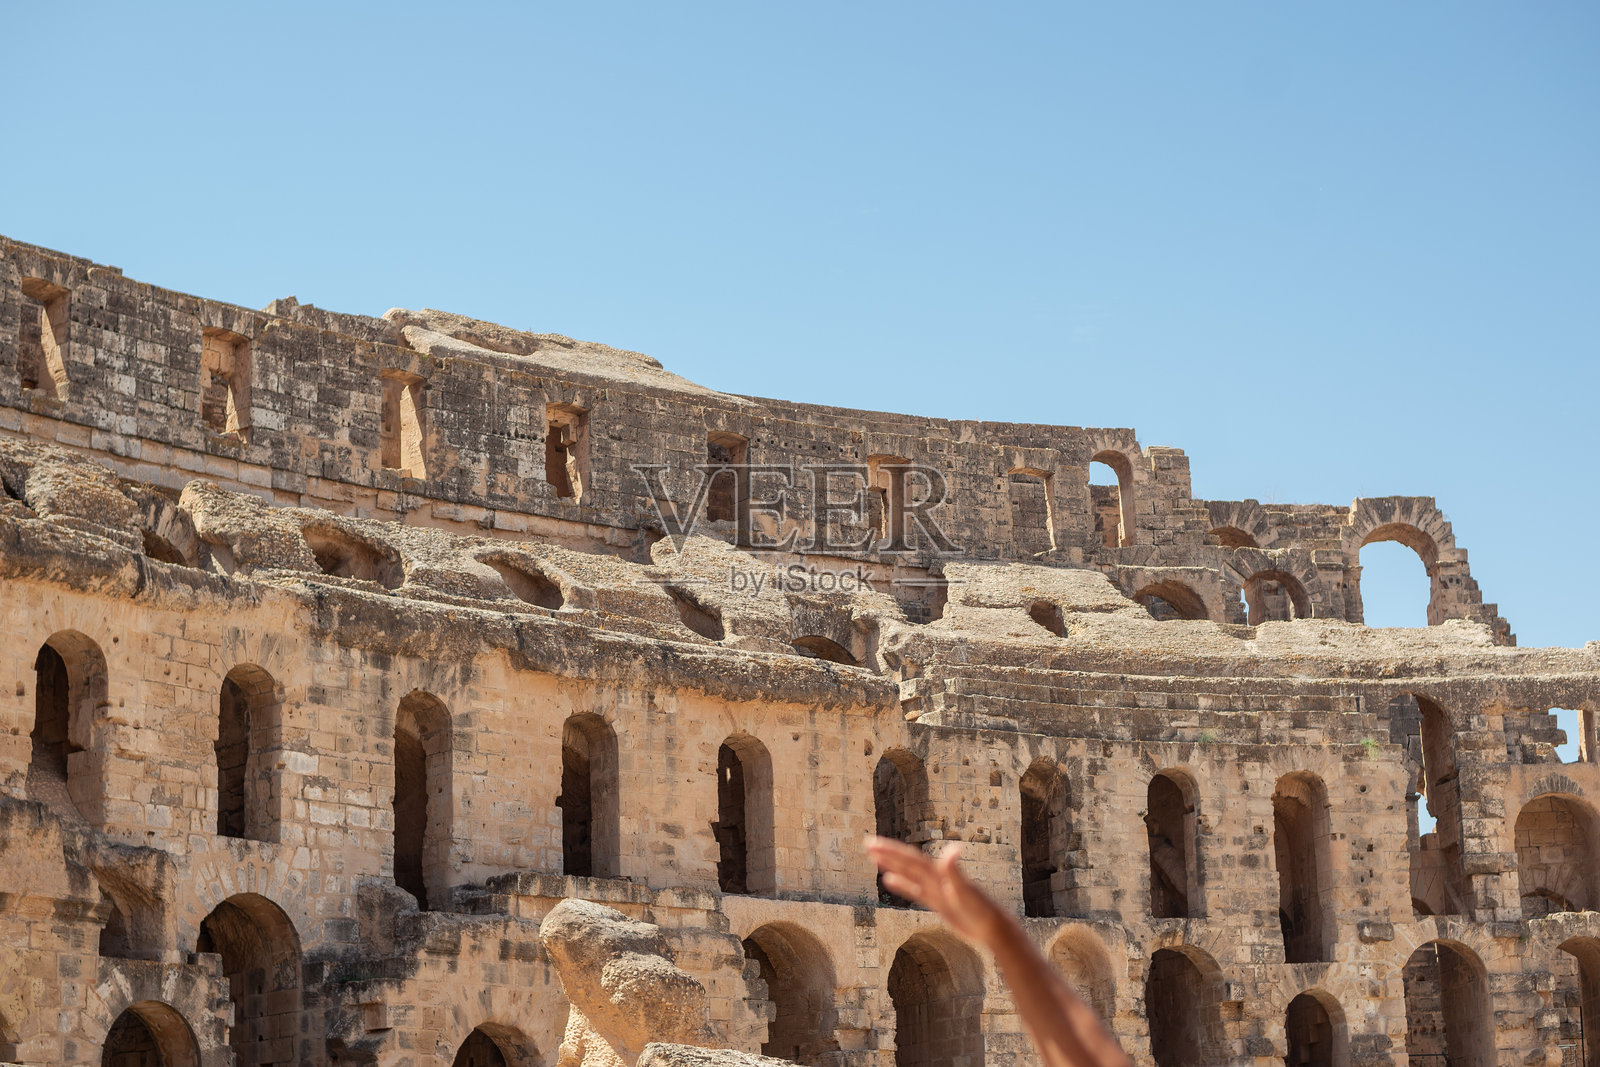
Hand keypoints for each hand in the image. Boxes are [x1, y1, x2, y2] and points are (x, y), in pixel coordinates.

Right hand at [864, 835, 1006, 945]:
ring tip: (874, 858)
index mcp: (939, 873)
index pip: (910, 859)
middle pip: (907, 862)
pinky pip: (915, 891)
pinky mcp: (939, 902)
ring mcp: (937, 890)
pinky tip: (890, 881)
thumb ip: (955, 872)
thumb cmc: (981, 909)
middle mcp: (936, 878)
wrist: (993, 927)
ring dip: (892, 865)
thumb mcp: (965, 891)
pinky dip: (902, 885)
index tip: (873, 843)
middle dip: (887, 853)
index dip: (891, 850)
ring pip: (909, 874)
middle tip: (866, 843)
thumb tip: (953, 850)